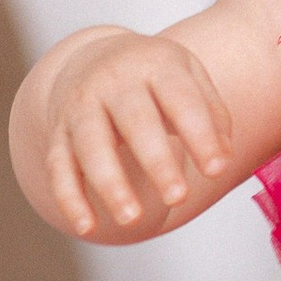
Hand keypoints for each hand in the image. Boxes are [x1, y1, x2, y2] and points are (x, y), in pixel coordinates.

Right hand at [29, 27, 236, 241]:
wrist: (92, 54)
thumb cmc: (155, 78)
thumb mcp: (189, 77)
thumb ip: (212, 116)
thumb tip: (222, 160)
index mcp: (155, 65)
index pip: (180, 100)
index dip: (199, 135)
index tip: (216, 170)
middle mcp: (113, 82)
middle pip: (135, 121)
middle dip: (156, 161)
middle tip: (178, 198)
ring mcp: (81, 106)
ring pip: (91, 146)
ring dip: (110, 184)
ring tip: (132, 219)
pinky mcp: (59, 132)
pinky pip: (59, 166)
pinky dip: (70, 197)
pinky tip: (86, 226)